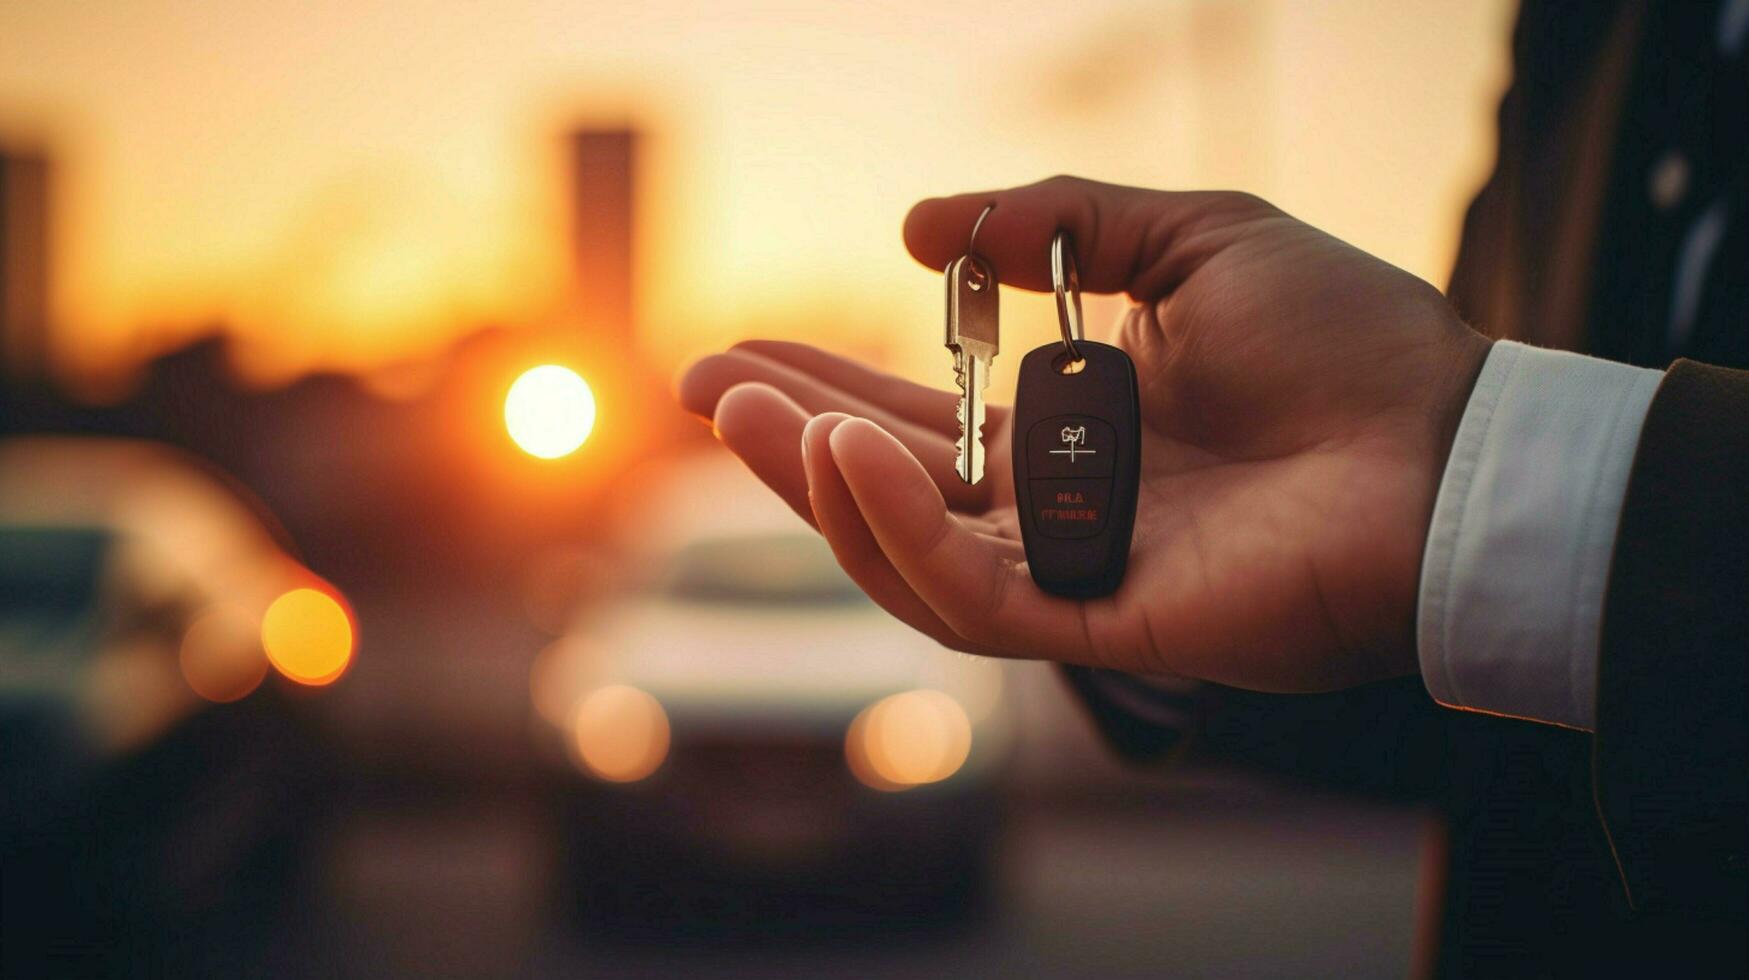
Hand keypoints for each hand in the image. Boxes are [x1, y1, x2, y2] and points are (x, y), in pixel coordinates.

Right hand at [677, 176, 1489, 691]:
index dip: (825, 382)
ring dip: (817, 489)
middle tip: (698, 385)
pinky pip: (974, 595)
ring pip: (910, 555)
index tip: (743, 347)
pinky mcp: (1106, 621)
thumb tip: (914, 228)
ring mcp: (1078, 572)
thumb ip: (1054, 222)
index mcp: (1074, 432)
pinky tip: (848, 457)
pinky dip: (903, 529)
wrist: (1450, 441)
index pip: (920, 417)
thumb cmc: (1347, 339)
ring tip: (746, 414)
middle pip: (892, 491)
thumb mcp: (1189, 235)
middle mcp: (1060, 511)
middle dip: (785, 442)